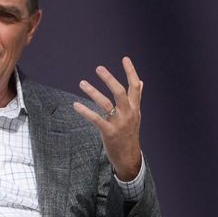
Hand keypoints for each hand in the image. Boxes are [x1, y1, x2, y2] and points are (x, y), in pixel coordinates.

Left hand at [72, 56, 142, 180]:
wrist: (129, 158)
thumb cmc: (130, 134)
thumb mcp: (136, 115)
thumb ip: (137, 98)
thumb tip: (142, 82)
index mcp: (135, 108)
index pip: (135, 87)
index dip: (131, 72)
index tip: (125, 58)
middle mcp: (128, 113)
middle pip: (120, 92)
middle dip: (109, 79)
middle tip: (99, 68)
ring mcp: (119, 123)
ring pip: (105, 103)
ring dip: (92, 92)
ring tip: (82, 83)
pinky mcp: (109, 132)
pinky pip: (96, 119)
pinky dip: (85, 111)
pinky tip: (76, 105)